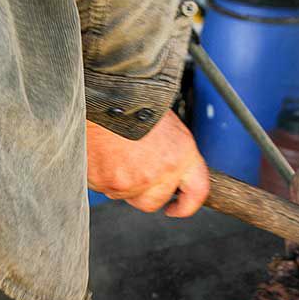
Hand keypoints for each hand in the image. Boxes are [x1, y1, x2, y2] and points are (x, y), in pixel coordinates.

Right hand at [86, 110, 209, 216]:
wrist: (103, 91)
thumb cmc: (134, 99)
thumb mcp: (167, 126)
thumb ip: (172, 154)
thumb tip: (169, 172)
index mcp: (181, 155)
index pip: (197, 192)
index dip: (187, 205)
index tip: (178, 208)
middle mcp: (159, 172)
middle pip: (154, 201)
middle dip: (146, 192)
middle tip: (135, 170)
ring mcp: (130, 180)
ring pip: (127, 195)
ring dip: (122, 181)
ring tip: (116, 152)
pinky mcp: (105, 181)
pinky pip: (104, 187)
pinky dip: (101, 175)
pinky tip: (102, 152)